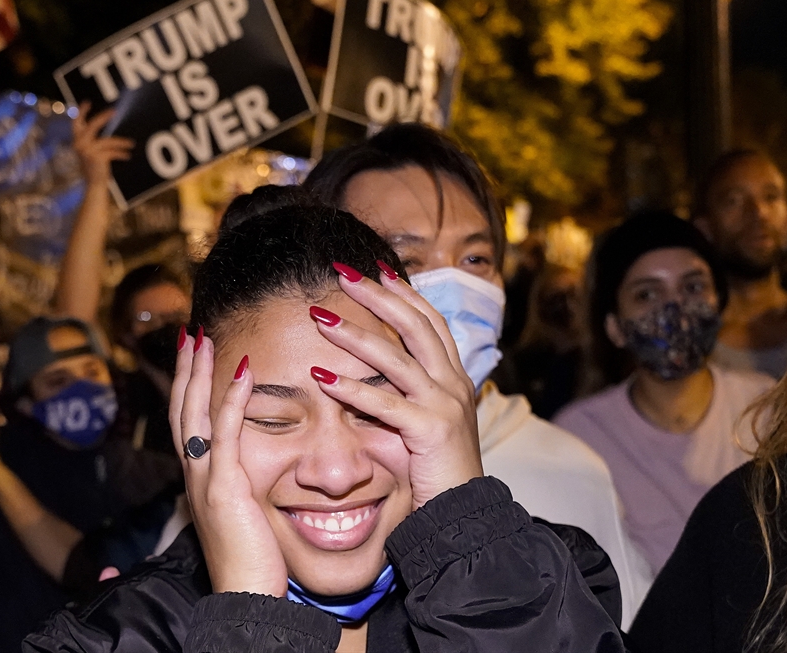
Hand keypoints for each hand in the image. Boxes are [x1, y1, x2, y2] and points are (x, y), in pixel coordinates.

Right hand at [73, 102, 134, 184]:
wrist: (94, 185)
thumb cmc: (94, 168)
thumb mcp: (90, 151)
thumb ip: (92, 139)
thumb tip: (102, 123)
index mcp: (77, 141)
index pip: (76, 123)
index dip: (81, 112)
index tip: (87, 102)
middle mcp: (79, 144)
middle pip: (92, 125)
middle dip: (103, 117)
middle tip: (114, 111)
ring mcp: (87, 151)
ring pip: (108, 141)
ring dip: (121, 142)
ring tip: (130, 143)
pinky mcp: (96, 158)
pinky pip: (112, 151)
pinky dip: (121, 152)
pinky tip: (127, 155)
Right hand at [170, 330, 286, 596]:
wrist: (244, 597)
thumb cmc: (251, 562)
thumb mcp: (241, 516)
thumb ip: (239, 488)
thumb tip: (247, 474)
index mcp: (199, 479)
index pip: (187, 422)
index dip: (187, 387)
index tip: (193, 355)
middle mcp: (194, 474)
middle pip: (181, 409)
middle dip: (184, 368)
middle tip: (188, 332)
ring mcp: (205, 479)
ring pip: (194, 413)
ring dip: (198, 372)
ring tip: (201, 337)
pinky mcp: (225, 487)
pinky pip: (226, 433)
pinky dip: (231, 398)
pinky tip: (241, 370)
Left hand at [310, 263, 482, 510]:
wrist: (466, 515)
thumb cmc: (439, 473)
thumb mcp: (427, 424)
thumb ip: (408, 396)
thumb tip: (377, 376)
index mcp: (454, 379)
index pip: (429, 322)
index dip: (404, 294)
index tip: (376, 270)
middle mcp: (453, 384)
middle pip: (415, 325)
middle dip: (378, 296)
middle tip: (342, 274)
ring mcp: (444, 405)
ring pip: (397, 358)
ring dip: (355, 335)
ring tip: (320, 318)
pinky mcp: (430, 430)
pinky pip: (385, 403)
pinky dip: (352, 388)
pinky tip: (322, 378)